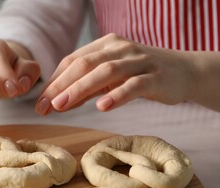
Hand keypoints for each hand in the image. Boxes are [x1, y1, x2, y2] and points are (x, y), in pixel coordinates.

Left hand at [35, 33, 196, 114]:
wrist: (182, 72)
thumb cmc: (139, 75)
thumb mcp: (110, 78)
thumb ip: (86, 87)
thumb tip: (57, 101)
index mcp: (105, 45)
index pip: (73, 60)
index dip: (54, 81)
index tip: (40, 102)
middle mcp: (119, 48)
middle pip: (85, 64)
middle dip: (61, 85)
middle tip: (44, 106)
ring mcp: (138, 61)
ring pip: (106, 72)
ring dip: (81, 89)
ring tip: (62, 106)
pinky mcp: (155, 77)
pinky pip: (134, 85)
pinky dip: (117, 95)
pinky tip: (102, 106)